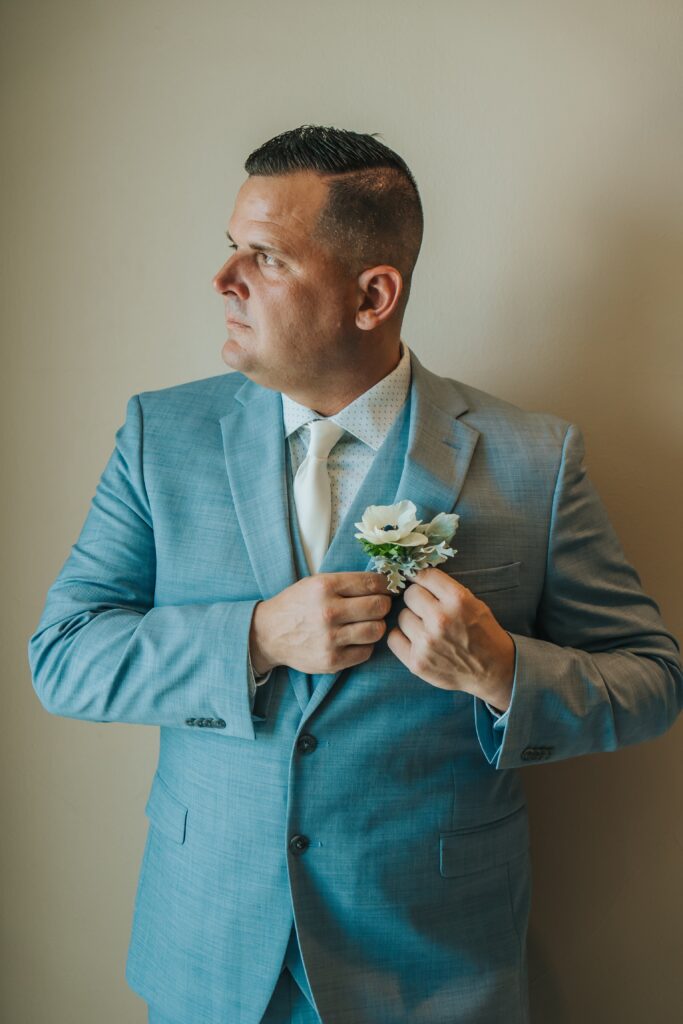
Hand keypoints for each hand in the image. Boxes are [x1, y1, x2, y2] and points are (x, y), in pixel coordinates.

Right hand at [249, 572, 393, 675]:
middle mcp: (328, 611)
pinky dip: (365, 645)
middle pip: (379, 606)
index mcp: (324, 586)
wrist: (268, 634)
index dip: (385, 585)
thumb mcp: (315, 583)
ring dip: (376, 626)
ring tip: (367, 623)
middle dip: (383, 605)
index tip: (386, 588)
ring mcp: (330, 638)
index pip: (371, 583)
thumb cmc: (297, 604)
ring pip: (376, 630)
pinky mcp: (331, 660)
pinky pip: (366, 652)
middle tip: (378, 606)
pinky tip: (355, 639)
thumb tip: (383, 583)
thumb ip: (346, 583)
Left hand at [386, 568, 514, 710]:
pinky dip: (402, 637)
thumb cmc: (483, 634)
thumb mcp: (474, 603)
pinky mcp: (417, 662)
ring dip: (412, 619)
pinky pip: (393, 638)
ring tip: (426, 628)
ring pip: (402, 616)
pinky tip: (416, 640)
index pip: (424, 575)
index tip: (416, 578)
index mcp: (458, 600)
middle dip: (418, 599)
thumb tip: (417, 574)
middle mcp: (440, 619)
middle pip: (410, 594)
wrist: (493, 671)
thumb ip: (446, 590)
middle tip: (427, 608)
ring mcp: (427, 642)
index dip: (419, 576)